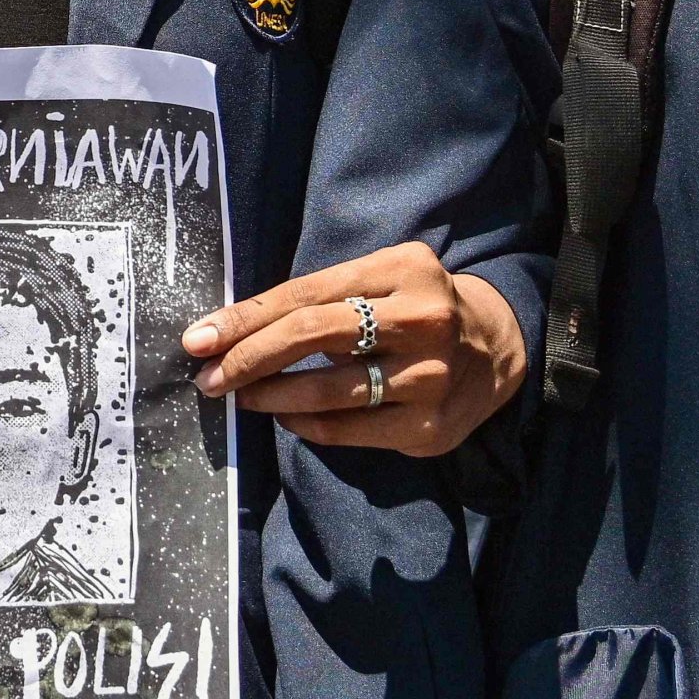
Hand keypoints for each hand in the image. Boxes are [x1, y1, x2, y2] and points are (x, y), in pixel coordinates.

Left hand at [187, 244, 527, 455]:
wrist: (498, 349)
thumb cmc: (416, 308)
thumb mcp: (382, 279)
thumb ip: (323, 296)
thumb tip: (233, 329)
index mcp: (404, 268)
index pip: (307, 292)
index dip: (247, 317)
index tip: (200, 338)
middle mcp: (422, 318)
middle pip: (314, 334)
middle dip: (249, 356)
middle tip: (208, 376)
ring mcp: (429, 376)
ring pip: (327, 391)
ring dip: (270, 395)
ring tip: (240, 394)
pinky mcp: (430, 427)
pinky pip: (348, 430)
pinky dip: (305, 424)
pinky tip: (286, 415)